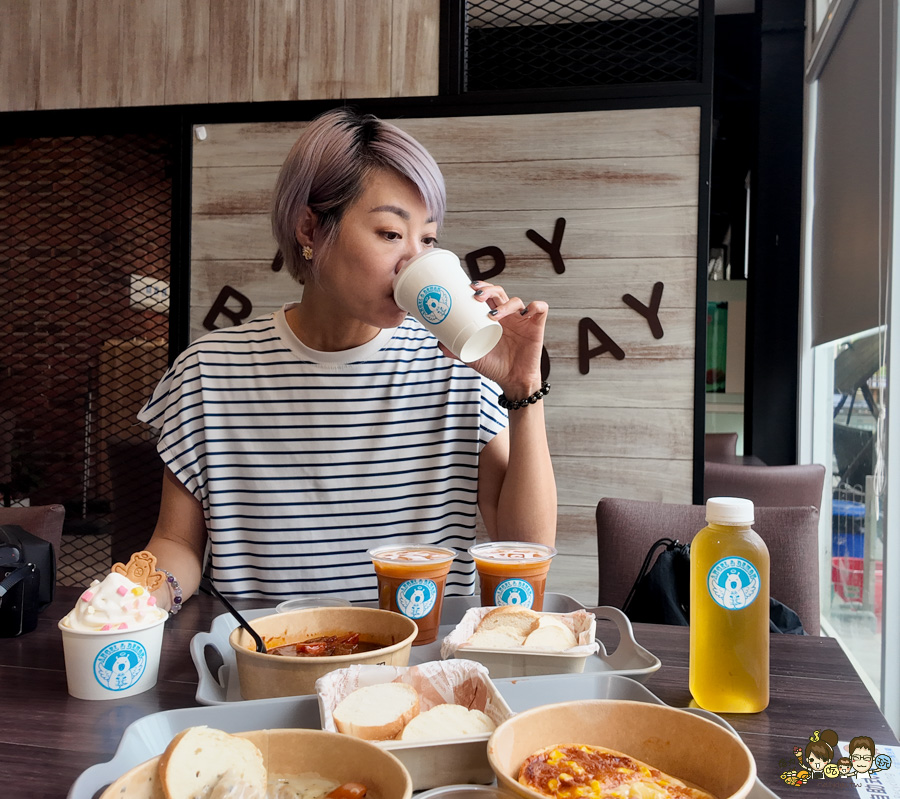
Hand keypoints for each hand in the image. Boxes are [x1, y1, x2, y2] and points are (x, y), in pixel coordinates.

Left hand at [438, 280, 547, 396]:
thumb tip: (439, 343)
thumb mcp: (473, 357)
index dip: (480, 288)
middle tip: (477, 296)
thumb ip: (456, 350)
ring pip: (516, 301)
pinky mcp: (536, 327)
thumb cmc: (495, 366)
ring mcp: (522, 320)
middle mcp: (507, 316)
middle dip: (488, 290)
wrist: (513, 381)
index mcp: (493, 319)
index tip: (469, 288)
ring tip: (494, 315)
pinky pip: (540, 309)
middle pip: (499, 292)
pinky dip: (535, 306)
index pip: (487, 295)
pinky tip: (526, 312)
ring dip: (505, 304)